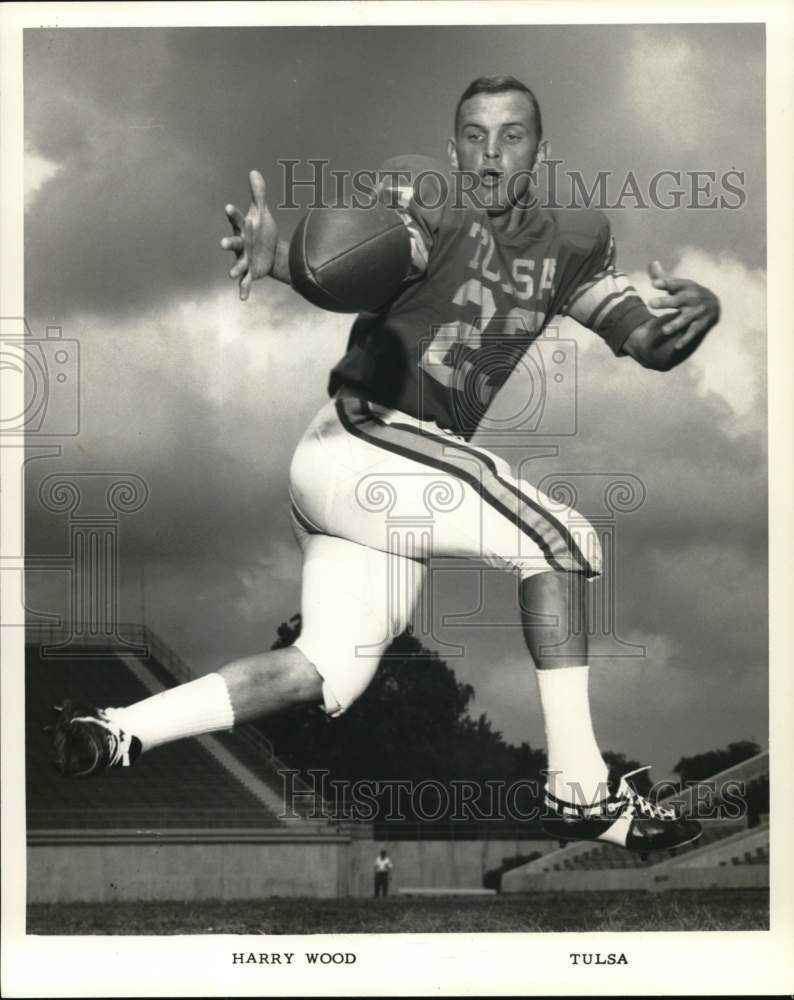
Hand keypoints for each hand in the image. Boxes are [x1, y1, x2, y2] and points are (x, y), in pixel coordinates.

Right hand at [221, 170, 277, 300]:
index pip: (236, 219)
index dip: (232, 214)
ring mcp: (244, 259)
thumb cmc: (261, 231)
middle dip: (229, 244)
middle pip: (233, 243)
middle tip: (223, 244)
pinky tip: (243, 298)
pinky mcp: (250, 272)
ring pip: (238, 264)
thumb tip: (254, 171)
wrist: (270, 252)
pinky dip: (244, 289)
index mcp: (242, 228)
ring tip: (232, 275)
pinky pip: (246, 282)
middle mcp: (240, 244)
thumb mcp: (262, 213)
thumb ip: (258, 194)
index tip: (227, 206)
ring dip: (235, 269)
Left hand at [647, 260, 719, 349]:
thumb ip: (663, 278)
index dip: (665, 283)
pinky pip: (693, 333)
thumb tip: (652, 263)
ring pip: (686, 319)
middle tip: (650, 303)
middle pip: (679, 300)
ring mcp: (698, 312)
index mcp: (686, 287)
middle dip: (666, 302)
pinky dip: (686, 339)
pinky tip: (676, 347)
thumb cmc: (688, 294)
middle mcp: (692, 298)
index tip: (654, 283)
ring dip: (675, 324)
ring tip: (664, 331)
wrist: (714, 304)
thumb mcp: (679, 285)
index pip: (674, 284)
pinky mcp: (702, 324)